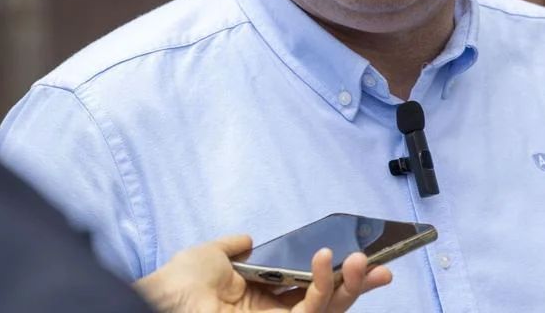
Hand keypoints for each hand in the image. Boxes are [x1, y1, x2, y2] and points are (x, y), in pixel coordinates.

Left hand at [134, 234, 392, 312]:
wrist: (162, 299)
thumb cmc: (178, 281)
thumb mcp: (211, 254)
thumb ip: (234, 247)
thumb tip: (249, 239)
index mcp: (261, 300)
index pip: (309, 289)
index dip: (336, 276)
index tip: (362, 258)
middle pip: (327, 303)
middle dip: (357, 286)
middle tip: (382, 267)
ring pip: (326, 311)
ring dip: (348, 284)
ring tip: (360, 259)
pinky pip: (310, 312)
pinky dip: (323, 286)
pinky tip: (327, 261)